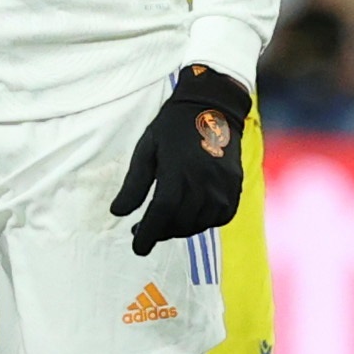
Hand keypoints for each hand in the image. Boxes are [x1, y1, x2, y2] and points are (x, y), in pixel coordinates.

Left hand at [111, 64, 252, 252]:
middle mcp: (203, 182)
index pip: (162, 213)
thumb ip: (134, 184)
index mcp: (177, 171)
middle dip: (160, 232)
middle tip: (145, 230)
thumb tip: (118, 213)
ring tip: (166, 221)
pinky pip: (221, 216)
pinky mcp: (235, 186)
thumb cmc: (174, 126)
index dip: (148, 234)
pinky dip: (204, 221)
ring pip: (200, 223)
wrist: (213, 105)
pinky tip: (191, 215)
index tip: (137, 247)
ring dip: (181, 228)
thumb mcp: (146, 149)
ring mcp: (222, 185)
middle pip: (180, 223)